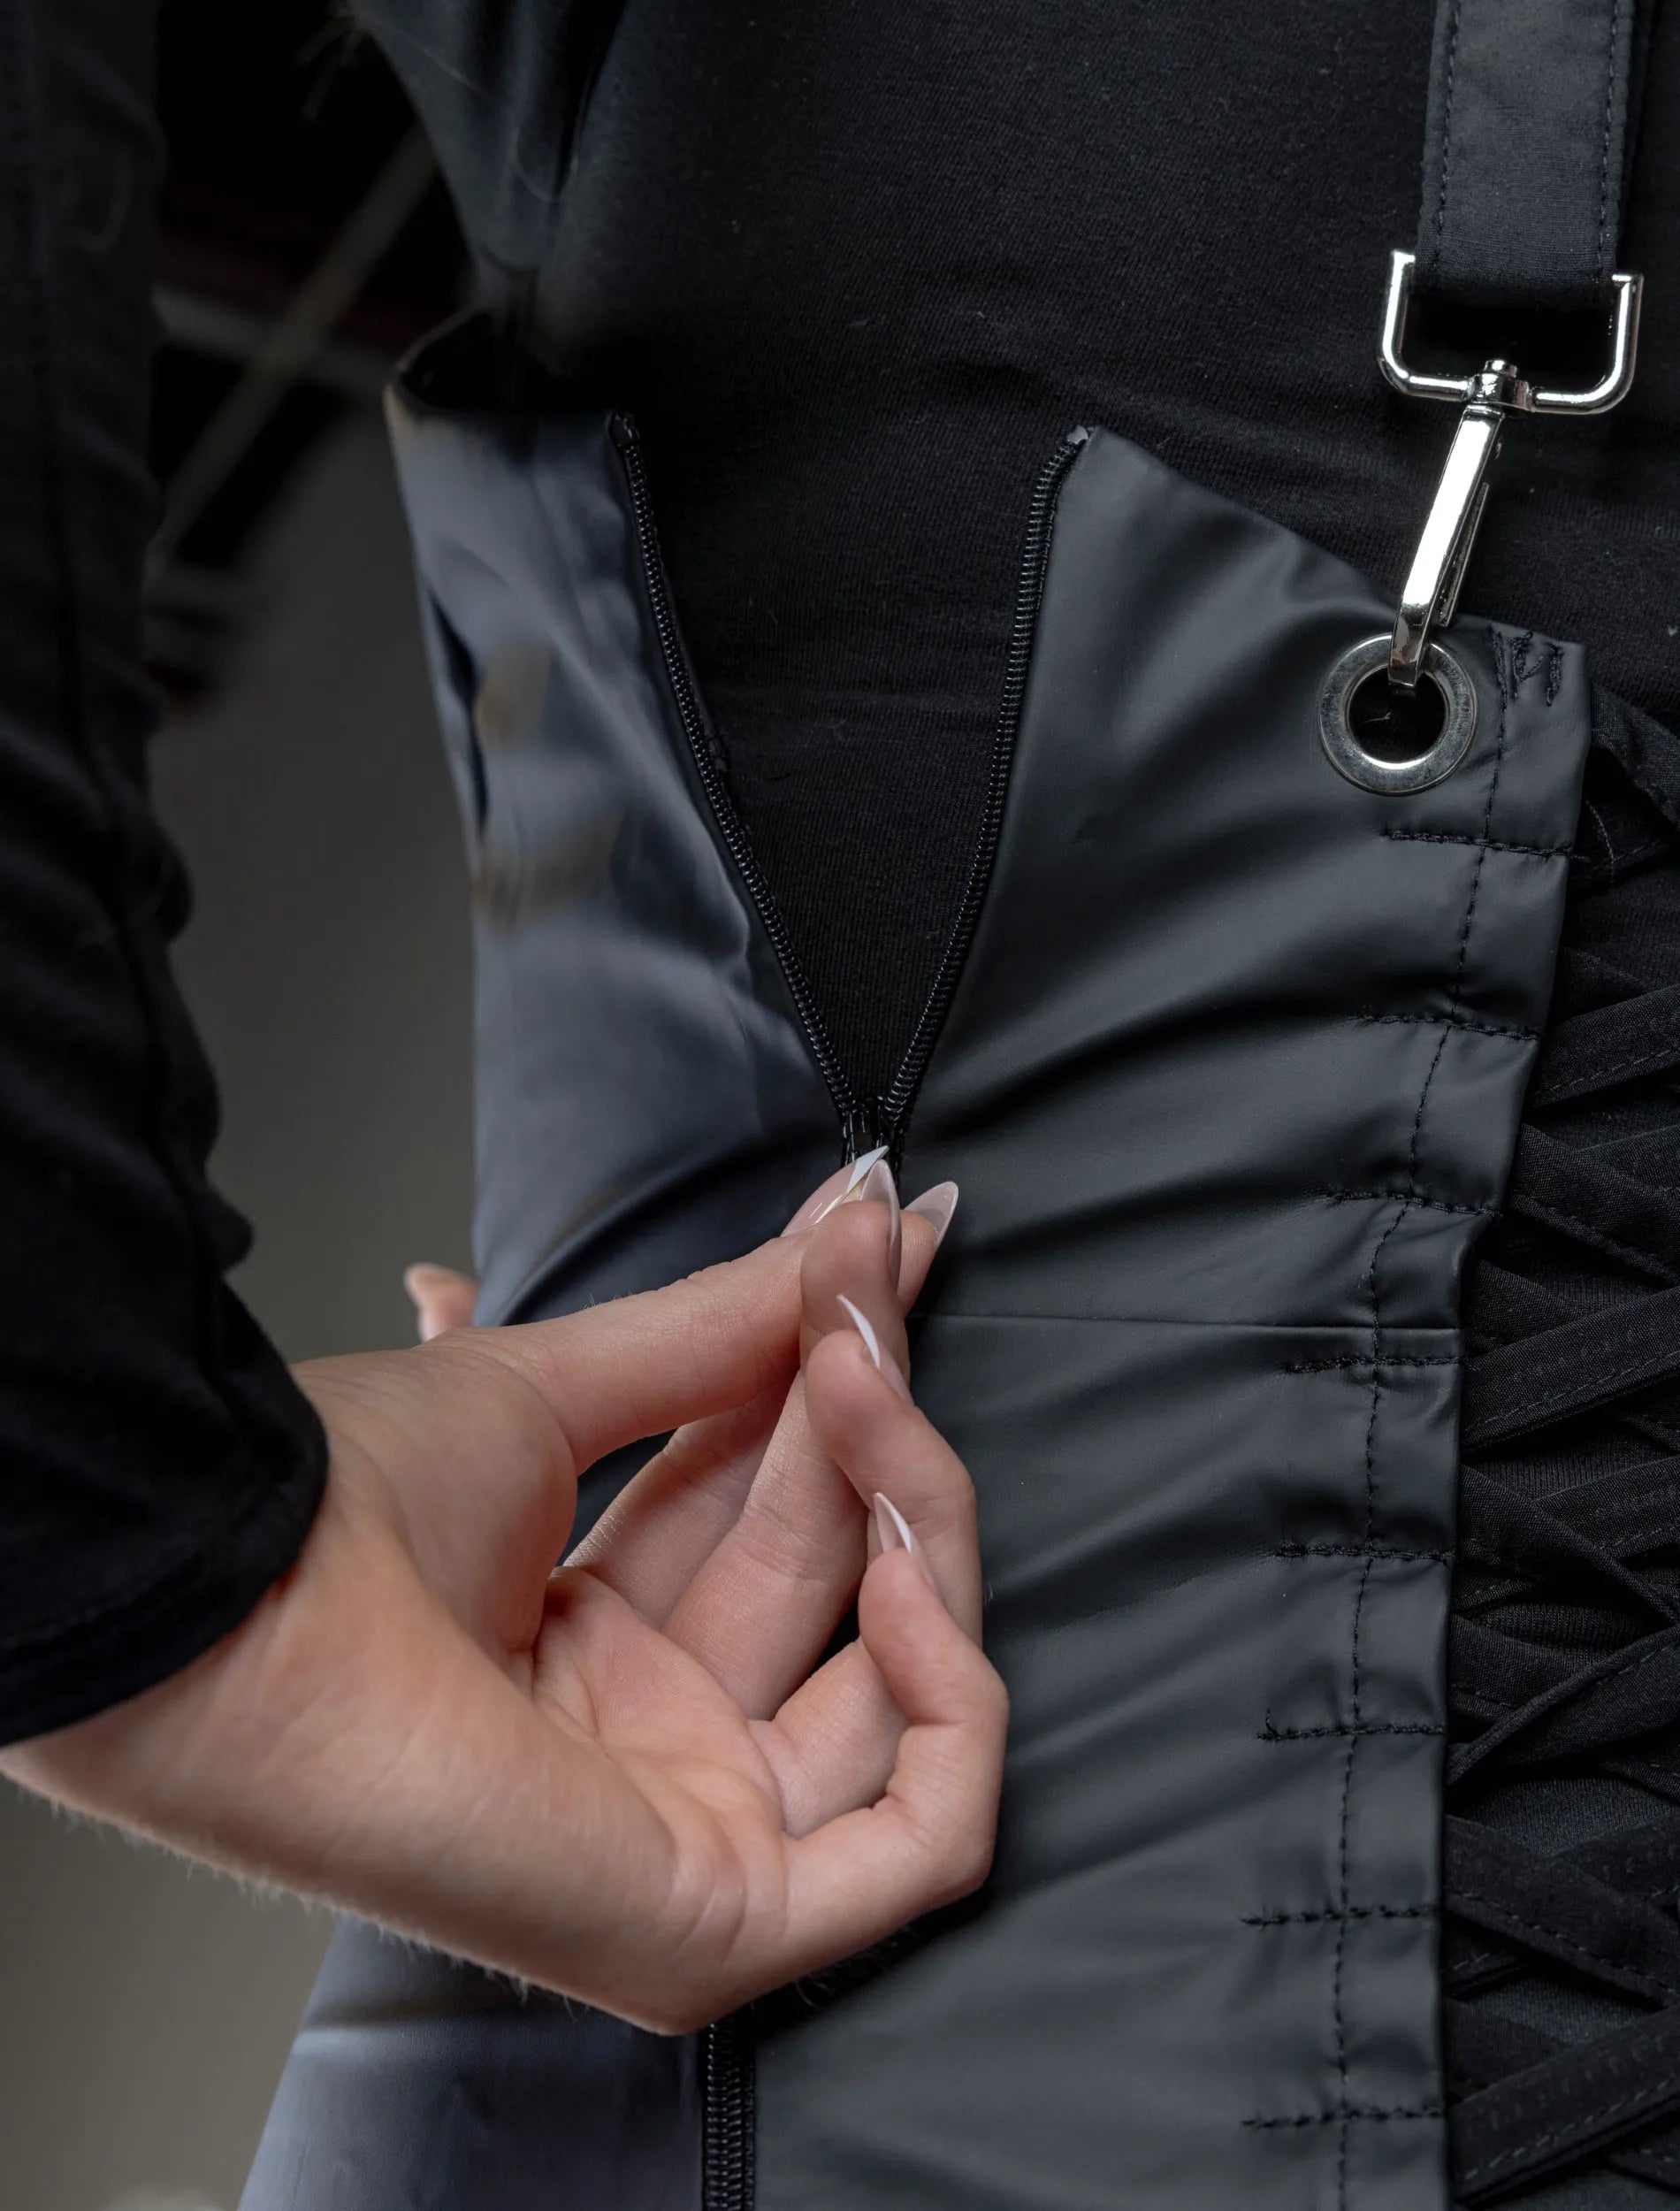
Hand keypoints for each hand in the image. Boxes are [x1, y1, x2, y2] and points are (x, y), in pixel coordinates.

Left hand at [0, 1165, 1001, 2032]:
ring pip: (900, 1701)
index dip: (836, 1380)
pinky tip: (906, 1579)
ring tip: (864, 1393)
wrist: (236, 1604)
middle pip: (834, 1585)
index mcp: (589, 1641)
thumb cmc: (340, 1509)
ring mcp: (688, 1839)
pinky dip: (955, 1706)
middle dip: (866, 1424)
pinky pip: (921, 1840)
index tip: (889, 1242)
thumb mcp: (561, 1389)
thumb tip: (872, 1209)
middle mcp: (644, 1744)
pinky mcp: (721, 1923)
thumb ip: (729, 1324)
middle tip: (864, 1291)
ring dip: (915, 1523)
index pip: (769, 1511)